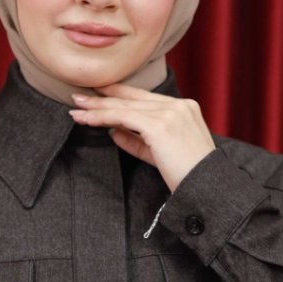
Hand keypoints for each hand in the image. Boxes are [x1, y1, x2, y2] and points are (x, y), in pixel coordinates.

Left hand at [69, 82, 215, 192]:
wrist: (206, 188)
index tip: (98, 93)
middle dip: (103, 98)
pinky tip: (86, 120)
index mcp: (184, 108)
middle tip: (78, 96)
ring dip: (97, 108)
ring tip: (75, 109)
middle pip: (132, 99)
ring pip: (125, 107)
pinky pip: (123, 118)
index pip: (144, 97)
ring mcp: (170, 114)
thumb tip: (113, 131)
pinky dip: (102, 118)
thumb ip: (138, 141)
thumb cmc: (188, 176)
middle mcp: (178, 106)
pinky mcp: (160, 126)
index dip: (119, 94)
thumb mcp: (160, 155)